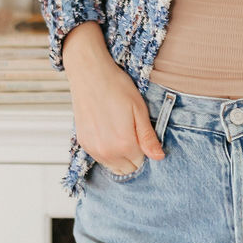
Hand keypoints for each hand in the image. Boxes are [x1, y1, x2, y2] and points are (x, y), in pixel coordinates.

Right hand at [62, 22, 165, 175]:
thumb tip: (158, 157)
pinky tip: (108, 131)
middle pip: (126, 169)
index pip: (140, 162)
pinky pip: (99, 158)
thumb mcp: (139, 109)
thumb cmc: (116, 86)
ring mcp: (92, 148)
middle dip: (132, 156)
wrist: (90, 73)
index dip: (144, 149)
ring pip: (112, 166)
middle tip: (132, 134)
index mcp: (124, 144)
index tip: (141, 135)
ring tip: (120, 132)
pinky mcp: (83, 142)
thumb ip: (148, 137)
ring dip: (119, 156)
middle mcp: (106, 151)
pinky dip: (106, 151)